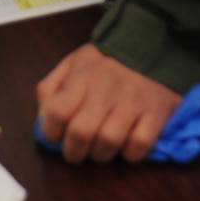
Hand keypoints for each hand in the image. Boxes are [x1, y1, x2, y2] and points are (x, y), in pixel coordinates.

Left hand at [35, 44, 182, 162]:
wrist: (153, 46)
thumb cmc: (107, 62)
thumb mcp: (74, 63)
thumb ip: (51, 87)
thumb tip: (42, 119)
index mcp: (82, 76)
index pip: (57, 112)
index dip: (51, 132)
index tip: (56, 136)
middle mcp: (106, 89)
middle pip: (81, 133)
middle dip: (74, 152)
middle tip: (77, 151)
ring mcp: (133, 101)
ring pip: (108, 142)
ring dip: (101, 154)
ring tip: (101, 148)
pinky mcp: (157, 112)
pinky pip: (139, 145)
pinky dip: (130, 153)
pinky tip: (127, 144)